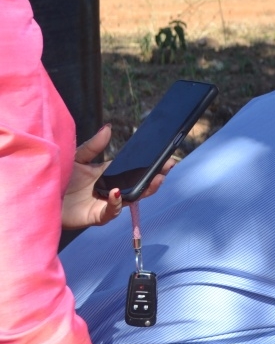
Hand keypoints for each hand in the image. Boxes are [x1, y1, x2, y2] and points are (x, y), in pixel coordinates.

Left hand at [61, 124, 175, 229]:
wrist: (37, 196)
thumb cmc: (55, 177)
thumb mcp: (75, 157)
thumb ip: (93, 146)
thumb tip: (109, 127)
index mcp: (106, 174)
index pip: (133, 169)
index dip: (149, 164)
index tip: (167, 158)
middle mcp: (109, 189)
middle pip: (138, 185)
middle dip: (154, 177)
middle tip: (168, 168)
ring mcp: (104, 203)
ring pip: (131, 198)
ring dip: (145, 190)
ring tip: (156, 180)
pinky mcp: (95, 216)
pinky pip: (111, 212)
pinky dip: (116, 203)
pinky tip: (117, 193)